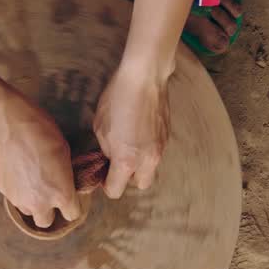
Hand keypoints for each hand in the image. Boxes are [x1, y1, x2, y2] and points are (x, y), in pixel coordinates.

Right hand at [0, 93, 80, 227]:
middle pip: (46, 222)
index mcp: (61, 195)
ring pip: (28, 211)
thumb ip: (67, 176)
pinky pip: (15, 198)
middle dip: (49, 211)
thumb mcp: (65, 153)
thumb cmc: (44, 133)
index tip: (70, 196)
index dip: (72, 205)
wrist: (10, 126)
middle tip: (49, 194)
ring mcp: (19, 199)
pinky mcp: (4, 191)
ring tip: (32, 184)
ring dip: (33, 202)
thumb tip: (66, 182)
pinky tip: (19, 174)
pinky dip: (19, 191)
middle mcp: (40, 203)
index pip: (72, 214)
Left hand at [93, 65, 170, 198]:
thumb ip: (106, 149)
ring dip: (140, 164)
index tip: (103, 173)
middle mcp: (147, 160)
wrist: (145, 77)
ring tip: (130, 144)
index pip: (116, 190)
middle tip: (118, 162)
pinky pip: (157, 152)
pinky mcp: (167, 137)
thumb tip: (110, 157)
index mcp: (126, 160)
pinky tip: (140, 132)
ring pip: (150, 169)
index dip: (107, 184)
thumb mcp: (100, 127)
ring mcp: (160, 149)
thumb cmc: (117, 99)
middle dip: (128, 178)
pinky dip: (148, 149)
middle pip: (139, 185)